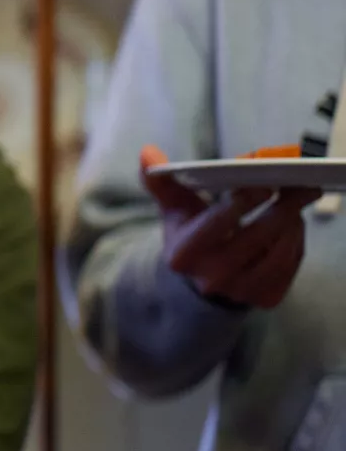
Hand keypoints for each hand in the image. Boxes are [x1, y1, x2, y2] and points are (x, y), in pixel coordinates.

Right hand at [140, 146, 319, 308]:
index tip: (265, 183)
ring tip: (295, 203)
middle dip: (284, 207)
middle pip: (257, 236)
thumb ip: (162, 181)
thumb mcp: (174, 209)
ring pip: (280, 251)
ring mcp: (240, 290)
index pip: (217, 223)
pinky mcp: (265, 298)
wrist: (201, 279)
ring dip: (293, 223)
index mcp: (184, 253)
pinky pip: (291, 265)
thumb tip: (148, 152)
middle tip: (301, 186)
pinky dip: (296, 241)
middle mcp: (211, 277)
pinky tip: (292, 226)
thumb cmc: (190, 233)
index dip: (244, 201)